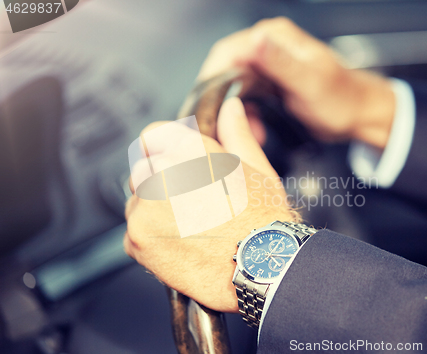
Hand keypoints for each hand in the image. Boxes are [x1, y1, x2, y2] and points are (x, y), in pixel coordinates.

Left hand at [124, 98, 296, 312]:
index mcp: (189, 148)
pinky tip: (180, 245)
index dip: (163, 150)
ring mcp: (145, 206)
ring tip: (188, 227)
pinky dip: (150, 240)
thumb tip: (230, 108)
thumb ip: (235, 134)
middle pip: (142, 168)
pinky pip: (133, 233)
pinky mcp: (137, 238)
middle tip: (188, 204)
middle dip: (158, 182)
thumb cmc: (262, 220)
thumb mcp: (255, 168)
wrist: (261, 266)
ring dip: (153, 212)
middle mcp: (162, 171)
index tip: (171, 165)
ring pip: (136, 202)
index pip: (153, 135)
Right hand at [198, 17, 395, 148]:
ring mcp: (266, 66)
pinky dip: (244, 116)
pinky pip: (244, 98)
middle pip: (225, 70)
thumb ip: (280, 61)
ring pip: (232, 87)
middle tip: (219, 127)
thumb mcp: (310, 82)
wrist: (357, 114)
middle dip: (220, 101)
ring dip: (233, 113)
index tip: (205, 106)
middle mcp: (266, 48)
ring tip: (243, 133)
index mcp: (274, 38)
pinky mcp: (268, 84)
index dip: (212, 79)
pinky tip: (254, 131)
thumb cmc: (341, 98)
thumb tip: (255, 41)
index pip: (228, 52)